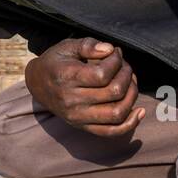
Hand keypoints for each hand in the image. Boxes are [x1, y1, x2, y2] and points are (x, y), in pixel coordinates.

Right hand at [24, 37, 143, 137]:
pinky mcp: (83, 126)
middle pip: (114, 92)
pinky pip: (111, 132)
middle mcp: (71, 100)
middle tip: (125, 66)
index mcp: (67, 77)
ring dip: (131, 96)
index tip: (116, 53)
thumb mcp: (67, 46)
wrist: (37, 84)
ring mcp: (77, 116)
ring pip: (117, 113)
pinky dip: (130, 124)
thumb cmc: (56, 62)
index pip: (103, 74)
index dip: (116, 61)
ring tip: (130, 82)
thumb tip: (110, 50)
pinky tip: (139, 111)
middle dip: (127, 75)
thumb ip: (88, 45)